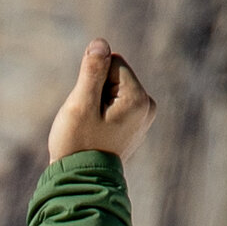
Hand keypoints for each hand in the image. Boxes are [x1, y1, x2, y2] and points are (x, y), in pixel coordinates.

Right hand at [49, 40, 157, 164]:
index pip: (112, 62)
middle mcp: (148, 106)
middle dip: (96, 90)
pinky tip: (99, 133)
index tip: (89, 107)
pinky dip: (102, 112)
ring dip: (97, 101)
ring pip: (112, 88)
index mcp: (139, 99)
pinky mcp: (135, 123)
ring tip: (93, 128)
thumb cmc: (78, 144)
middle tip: (89, 120)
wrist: (81, 183)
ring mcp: (143, 116)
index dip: (92, 80)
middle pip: (114, 74)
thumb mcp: (81, 104)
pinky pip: (114, 102)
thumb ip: (92, 71)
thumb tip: (101, 43)